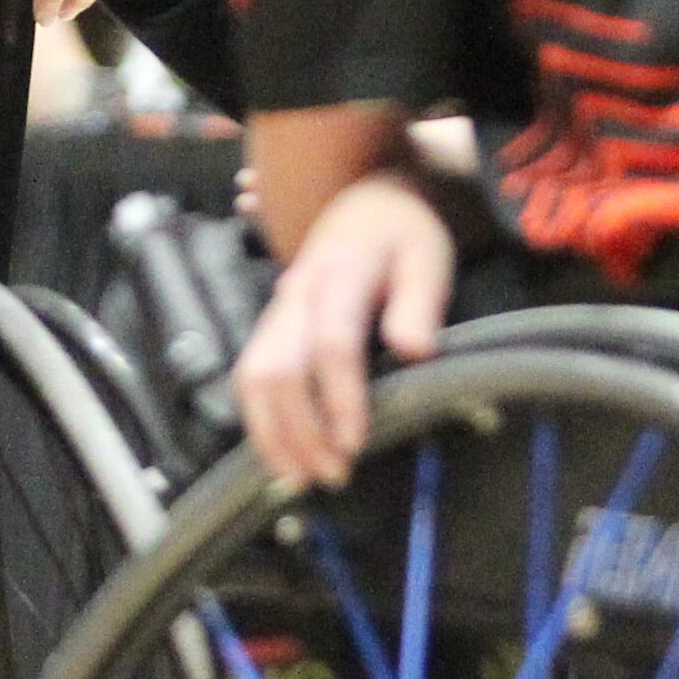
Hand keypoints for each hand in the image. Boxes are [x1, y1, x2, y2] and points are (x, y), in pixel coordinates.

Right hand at [232, 169, 455, 488]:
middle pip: (277, 367)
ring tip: (298, 477)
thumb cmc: (404, 234)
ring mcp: (278, 310)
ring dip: (271, 431)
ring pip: (252, 374)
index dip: (340, 397)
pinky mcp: (273, 325)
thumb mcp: (427, 258)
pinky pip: (250, 373)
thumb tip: (414, 350)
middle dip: (298, 427)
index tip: (356, 443)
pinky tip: (280, 453)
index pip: (331, 343)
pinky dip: (259, 418)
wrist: (369, 201)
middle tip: (333, 474)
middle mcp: (297, 294)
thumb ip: (420, 303)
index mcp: (339, 275)